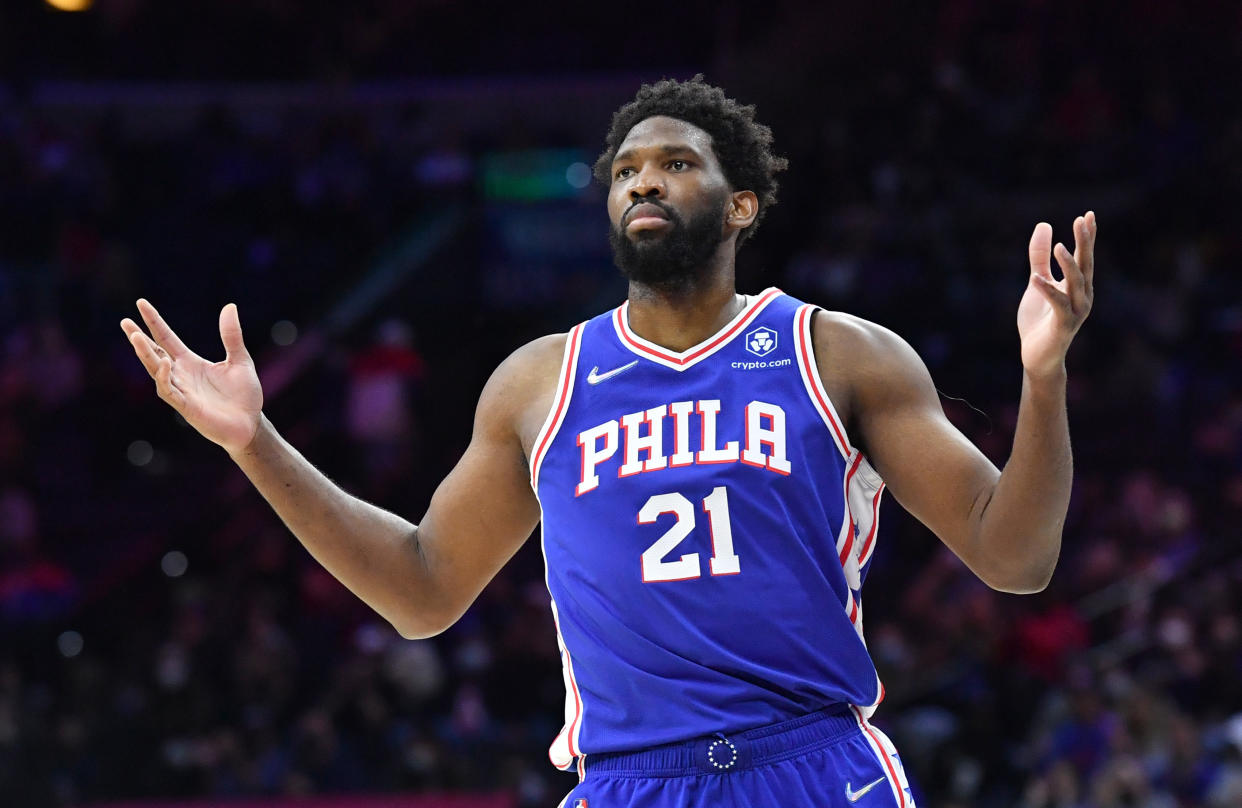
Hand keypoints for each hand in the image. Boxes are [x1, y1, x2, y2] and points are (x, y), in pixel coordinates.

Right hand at [121, 299, 263, 454]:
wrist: (251, 424)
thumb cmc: (244, 396)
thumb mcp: (240, 360)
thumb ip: (232, 336)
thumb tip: (229, 306)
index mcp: (191, 363)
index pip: (167, 339)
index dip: (154, 322)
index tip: (141, 304)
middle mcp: (181, 375)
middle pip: (154, 353)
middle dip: (138, 338)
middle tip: (125, 322)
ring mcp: (181, 391)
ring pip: (156, 370)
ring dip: (145, 354)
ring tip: (135, 336)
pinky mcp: (186, 406)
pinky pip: (169, 390)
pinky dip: (164, 376)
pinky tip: (164, 362)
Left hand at [1018, 211, 1095, 378]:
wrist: (1038, 357)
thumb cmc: (1040, 321)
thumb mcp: (1037, 282)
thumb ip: (1039, 258)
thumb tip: (1044, 225)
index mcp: (1078, 286)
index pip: (1084, 257)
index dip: (1087, 237)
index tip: (1088, 215)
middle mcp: (1082, 297)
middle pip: (1085, 266)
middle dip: (1085, 243)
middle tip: (1083, 220)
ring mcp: (1075, 312)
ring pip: (1075, 284)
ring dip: (1068, 265)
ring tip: (1059, 246)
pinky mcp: (1062, 325)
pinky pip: (1056, 305)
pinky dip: (1047, 290)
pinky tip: (1035, 278)